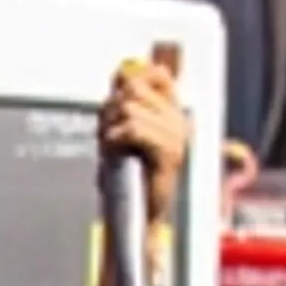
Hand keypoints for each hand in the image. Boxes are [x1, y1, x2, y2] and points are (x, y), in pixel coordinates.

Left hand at [96, 58, 190, 192]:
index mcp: (172, 112)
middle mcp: (179, 120)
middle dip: (111, 109)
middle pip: (134, 88)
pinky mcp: (169, 152)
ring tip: (110, 147)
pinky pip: (133, 128)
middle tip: (106, 134)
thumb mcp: (121, 130)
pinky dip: (115, 139)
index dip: (129, 83)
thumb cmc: (126, 175)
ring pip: (129, 108)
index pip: (156, 74)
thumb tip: (121, 72)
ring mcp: (177, 136)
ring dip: (109, 128)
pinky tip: (112, 152)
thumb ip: (124, 100)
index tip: (114, 109)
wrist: (136, 213)